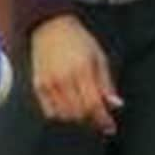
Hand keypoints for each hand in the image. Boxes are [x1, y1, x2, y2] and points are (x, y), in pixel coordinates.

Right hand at [30, 14, 123, 134]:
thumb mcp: (99, 57)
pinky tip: (69, 105)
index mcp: (82, 69)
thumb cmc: (78, 40)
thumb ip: (106, 83)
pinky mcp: (38, 87)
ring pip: (65, 116)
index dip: (103, 119)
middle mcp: (64, 79)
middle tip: (99, 116)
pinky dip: (62, 114)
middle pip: (80, 113)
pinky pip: (50, 112)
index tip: (110, 126)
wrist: (51, 27)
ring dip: (78, 118)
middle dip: (92, 119)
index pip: (93, 104)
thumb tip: (116, 105)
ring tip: (85, 108)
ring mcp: (49, 84)